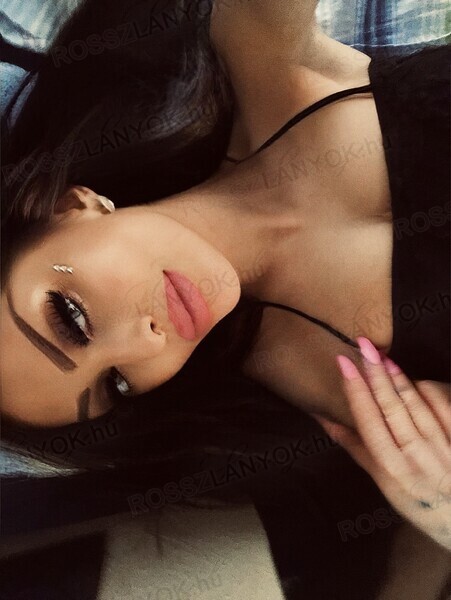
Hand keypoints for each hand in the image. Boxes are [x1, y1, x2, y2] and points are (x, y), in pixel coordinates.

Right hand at [311, 336, 450, 550]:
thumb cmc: (415, 502)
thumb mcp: (381, 482)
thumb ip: (355, 447)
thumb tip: (324, 420)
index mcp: (391, 467)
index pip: (369, 420)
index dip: (355, 390)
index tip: (344, 363)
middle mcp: (415, 455)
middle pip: (391, 406)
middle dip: (375, 373)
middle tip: (364, 345)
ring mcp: (441, 447)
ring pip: (416, 404)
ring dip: (398, 377)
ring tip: (382, 356)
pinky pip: (443, 409)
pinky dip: (428, 391)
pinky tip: (414, 378)